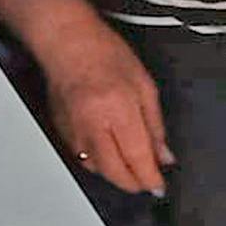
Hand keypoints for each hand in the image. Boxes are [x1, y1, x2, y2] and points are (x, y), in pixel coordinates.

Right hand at [40, 23, 172, 196]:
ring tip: (130, 165)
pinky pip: (83, 158)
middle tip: (148, 180)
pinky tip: (109, 152)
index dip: (151, 178)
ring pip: (97, 170)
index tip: (159, 185)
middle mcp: (93, 124)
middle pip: (115, 173)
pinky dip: (99, 162)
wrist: (66, 40)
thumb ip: (155, 124)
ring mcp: (74, 130)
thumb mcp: (144, 85)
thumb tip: (163, 155)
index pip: (138, 158)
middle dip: (134, 183)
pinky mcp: (62, 130)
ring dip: (116, 174)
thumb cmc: (103, 52)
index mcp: (118, 110)